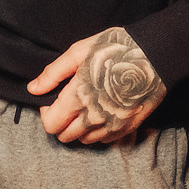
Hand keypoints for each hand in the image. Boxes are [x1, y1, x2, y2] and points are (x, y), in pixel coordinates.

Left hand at [26, 26, 166, 144]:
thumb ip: (53, 74)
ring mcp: (113, 125)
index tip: (51, 101)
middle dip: (60, 122)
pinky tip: (100, 112)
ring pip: (84, 140)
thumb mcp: (78, 52)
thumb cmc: (114, 48)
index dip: (46, 114)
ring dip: (78, 128)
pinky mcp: (128, 127)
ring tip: (84, 106)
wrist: (154, 55)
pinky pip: (104, 140)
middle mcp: (94, 117)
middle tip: (66, 103)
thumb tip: (33, 89)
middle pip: (65, 136)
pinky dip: (97, 131)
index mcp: (78, 97)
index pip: (51, 125)